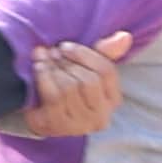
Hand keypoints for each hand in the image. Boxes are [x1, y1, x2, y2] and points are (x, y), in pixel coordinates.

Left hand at [17, 30, 135, 138]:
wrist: (37, 112)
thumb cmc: (66, 86)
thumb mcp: (85, 67)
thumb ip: (104, 53)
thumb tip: (124, 37)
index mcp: (112, 99)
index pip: (107, 72)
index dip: (84, 55)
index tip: (65, 46)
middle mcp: (100, 116)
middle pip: (90, 81)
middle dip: (68, 62)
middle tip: (52, 53)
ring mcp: (79, 124)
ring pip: (70, 88)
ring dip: (54, 69)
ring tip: (43, 59)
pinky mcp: (58, 126)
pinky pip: (54, 97)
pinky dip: (44, 78)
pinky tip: (38, 68)